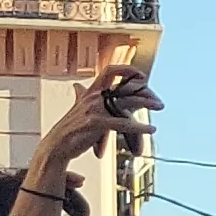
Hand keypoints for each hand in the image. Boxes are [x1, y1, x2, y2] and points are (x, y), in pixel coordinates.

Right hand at [34, 60, 153, 178]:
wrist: (55, 146)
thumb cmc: (69, 129)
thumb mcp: (76, 108)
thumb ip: (81, 96)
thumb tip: (77, 86)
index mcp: (91, 91)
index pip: (109, 71)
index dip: (126, 69)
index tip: (141, 75)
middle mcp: (93, 96)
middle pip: (123, 86)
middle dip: (143, 91)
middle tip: (158, 100)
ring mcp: (93, 109)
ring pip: (125, 101)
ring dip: (146, 103)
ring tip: (160, 106)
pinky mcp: (95, 123)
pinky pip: (122, 123)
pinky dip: (139, 126)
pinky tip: (151, 129)